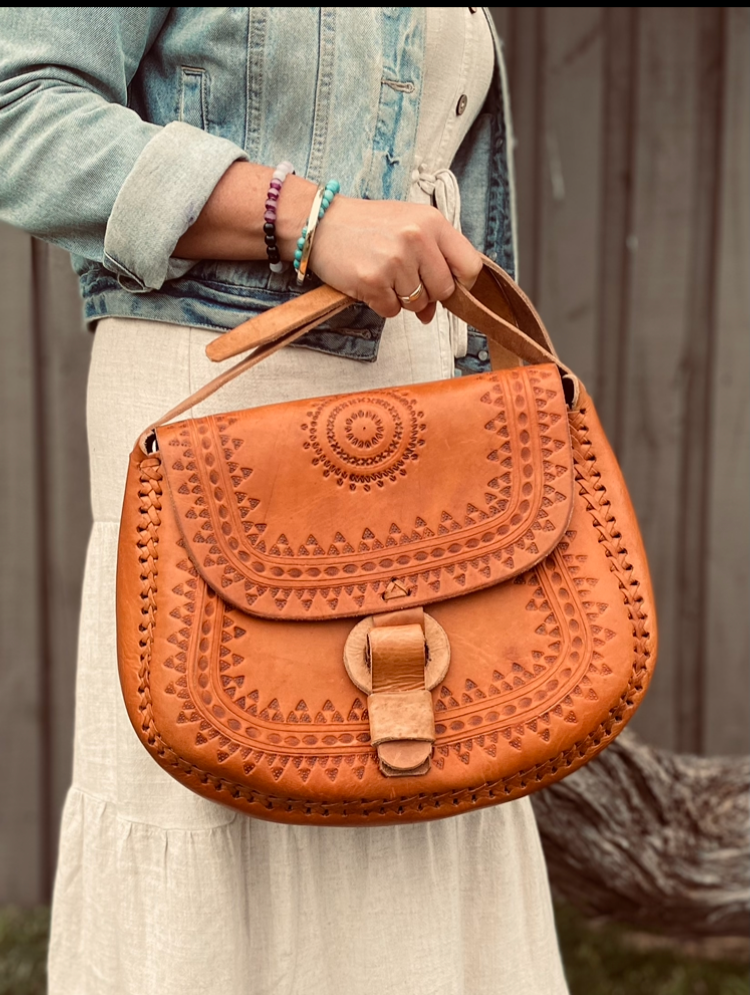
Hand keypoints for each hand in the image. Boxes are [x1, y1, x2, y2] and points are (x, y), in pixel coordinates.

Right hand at [308, 196, 482, 323]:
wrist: (320, 222)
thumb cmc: (368, 225)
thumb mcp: (408, 226)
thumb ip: (432, 260)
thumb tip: (436, 311)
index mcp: (432, 222)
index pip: (470, 266)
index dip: (462, 284)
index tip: (447, 285)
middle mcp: (416, 239)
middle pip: (444, 291)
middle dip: (428, 294)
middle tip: (404, 279)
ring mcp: (395, 261)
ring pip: (418, 305)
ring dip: (401, 299)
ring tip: (384, 275)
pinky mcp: (373, 281)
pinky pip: (391, 311)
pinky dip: (381, 303)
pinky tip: (370, 282)